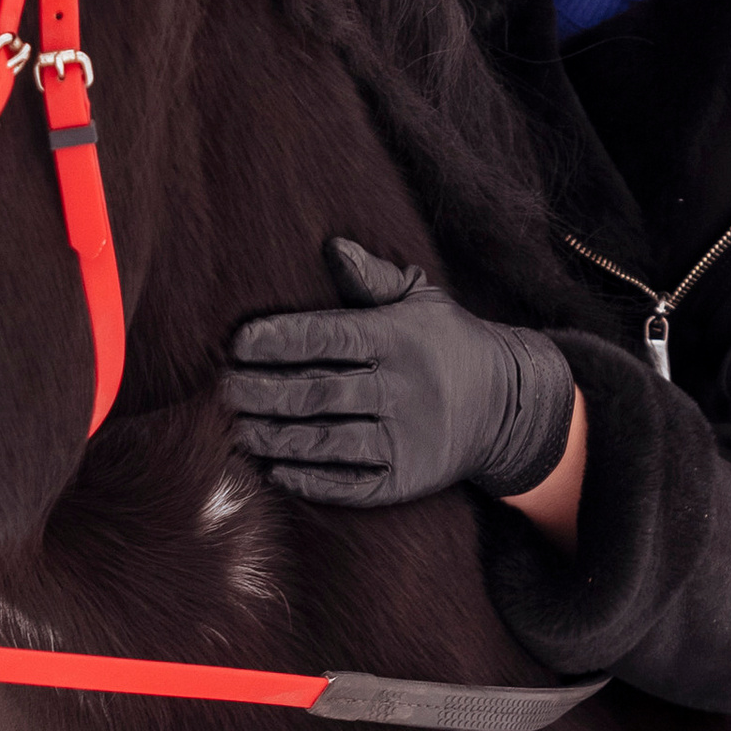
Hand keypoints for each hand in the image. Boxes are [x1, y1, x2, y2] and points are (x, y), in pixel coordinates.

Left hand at [224, 238, 576, 508]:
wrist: (507, 405)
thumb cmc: (447, 343)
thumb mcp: (421, 301)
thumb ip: (373, 279)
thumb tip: (331, 247)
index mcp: (399, 340)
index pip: (328, 337)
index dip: (279, 340)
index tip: (239, 344)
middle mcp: (402, 390)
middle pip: (318, 392)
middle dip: (264, 392)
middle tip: (224, 390)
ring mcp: (405, 439)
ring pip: (327, 440)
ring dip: (277, 437)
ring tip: (237, 429)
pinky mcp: (407, 479)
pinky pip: (351, 484)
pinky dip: (310, 480)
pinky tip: (275, 470)